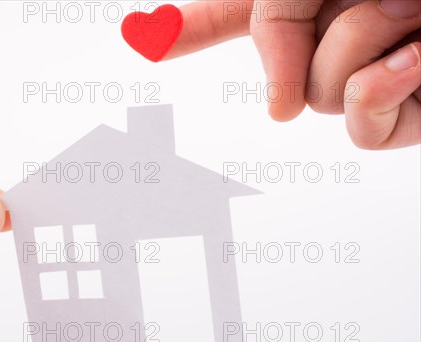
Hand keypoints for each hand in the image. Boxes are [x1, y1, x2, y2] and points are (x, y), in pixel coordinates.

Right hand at [163, 0, 420, 148]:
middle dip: (309, 30)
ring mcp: (369, 70)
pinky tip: (414, 57)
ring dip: (359, 46)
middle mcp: (334, 29)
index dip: (189, 28)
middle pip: (279, 62)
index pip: (232, 16)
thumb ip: (269, 20)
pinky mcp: (409, 113)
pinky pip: (363, 134)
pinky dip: (378, 93)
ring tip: (409, 8)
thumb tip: (280, 111)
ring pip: (317, 100)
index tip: (144, 40)